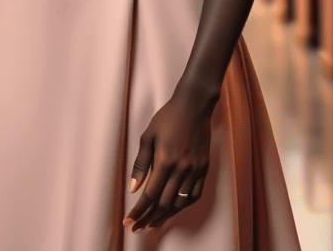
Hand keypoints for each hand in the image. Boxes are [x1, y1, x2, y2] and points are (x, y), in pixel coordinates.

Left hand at [123, 89, 213, 231]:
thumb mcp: (148, 135)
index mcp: (165, 160)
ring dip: (165, 216)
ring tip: (153, 223)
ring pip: (180, 203)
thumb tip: (134, 189)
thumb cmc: (168, 117)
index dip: (139, 211)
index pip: (150, 195)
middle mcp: (181, 169)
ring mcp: (195, 170)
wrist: (194, 105)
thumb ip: (141, 163)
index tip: (129, 222)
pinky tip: (174, 209)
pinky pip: (194, 196)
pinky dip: (183, 206)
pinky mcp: (204, 169)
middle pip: (164, 203)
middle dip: (149, 218)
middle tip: (138, 227)